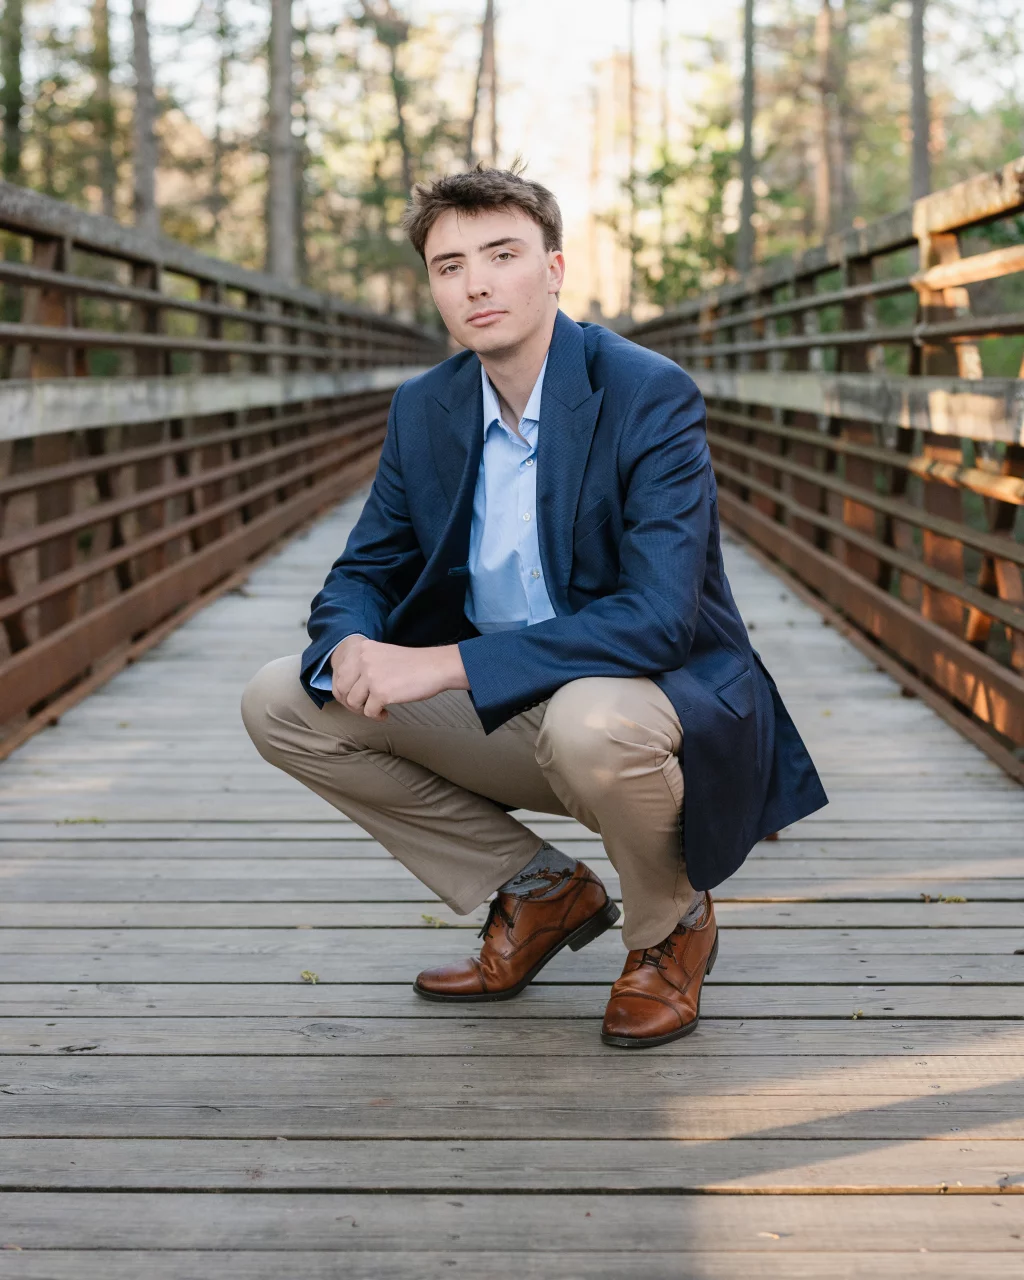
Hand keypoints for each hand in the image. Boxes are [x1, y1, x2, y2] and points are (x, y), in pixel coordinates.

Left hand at [329, 634, 468, 720]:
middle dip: (352, 703)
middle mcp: (363, 660)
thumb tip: (345, 691)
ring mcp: (371, 676)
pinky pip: (368, 712)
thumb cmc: (413, 665)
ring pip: (353, 702)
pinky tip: (386, 712)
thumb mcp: (381, 656)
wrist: (436, 667)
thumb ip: (362, 667)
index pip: (339, 675)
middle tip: (366, 706)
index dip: (345, 691)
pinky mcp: (381, 692)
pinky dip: (377, 716)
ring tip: (378, 708)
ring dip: (364, 710)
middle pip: (342, 690)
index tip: (359, 697)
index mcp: (361, 649)